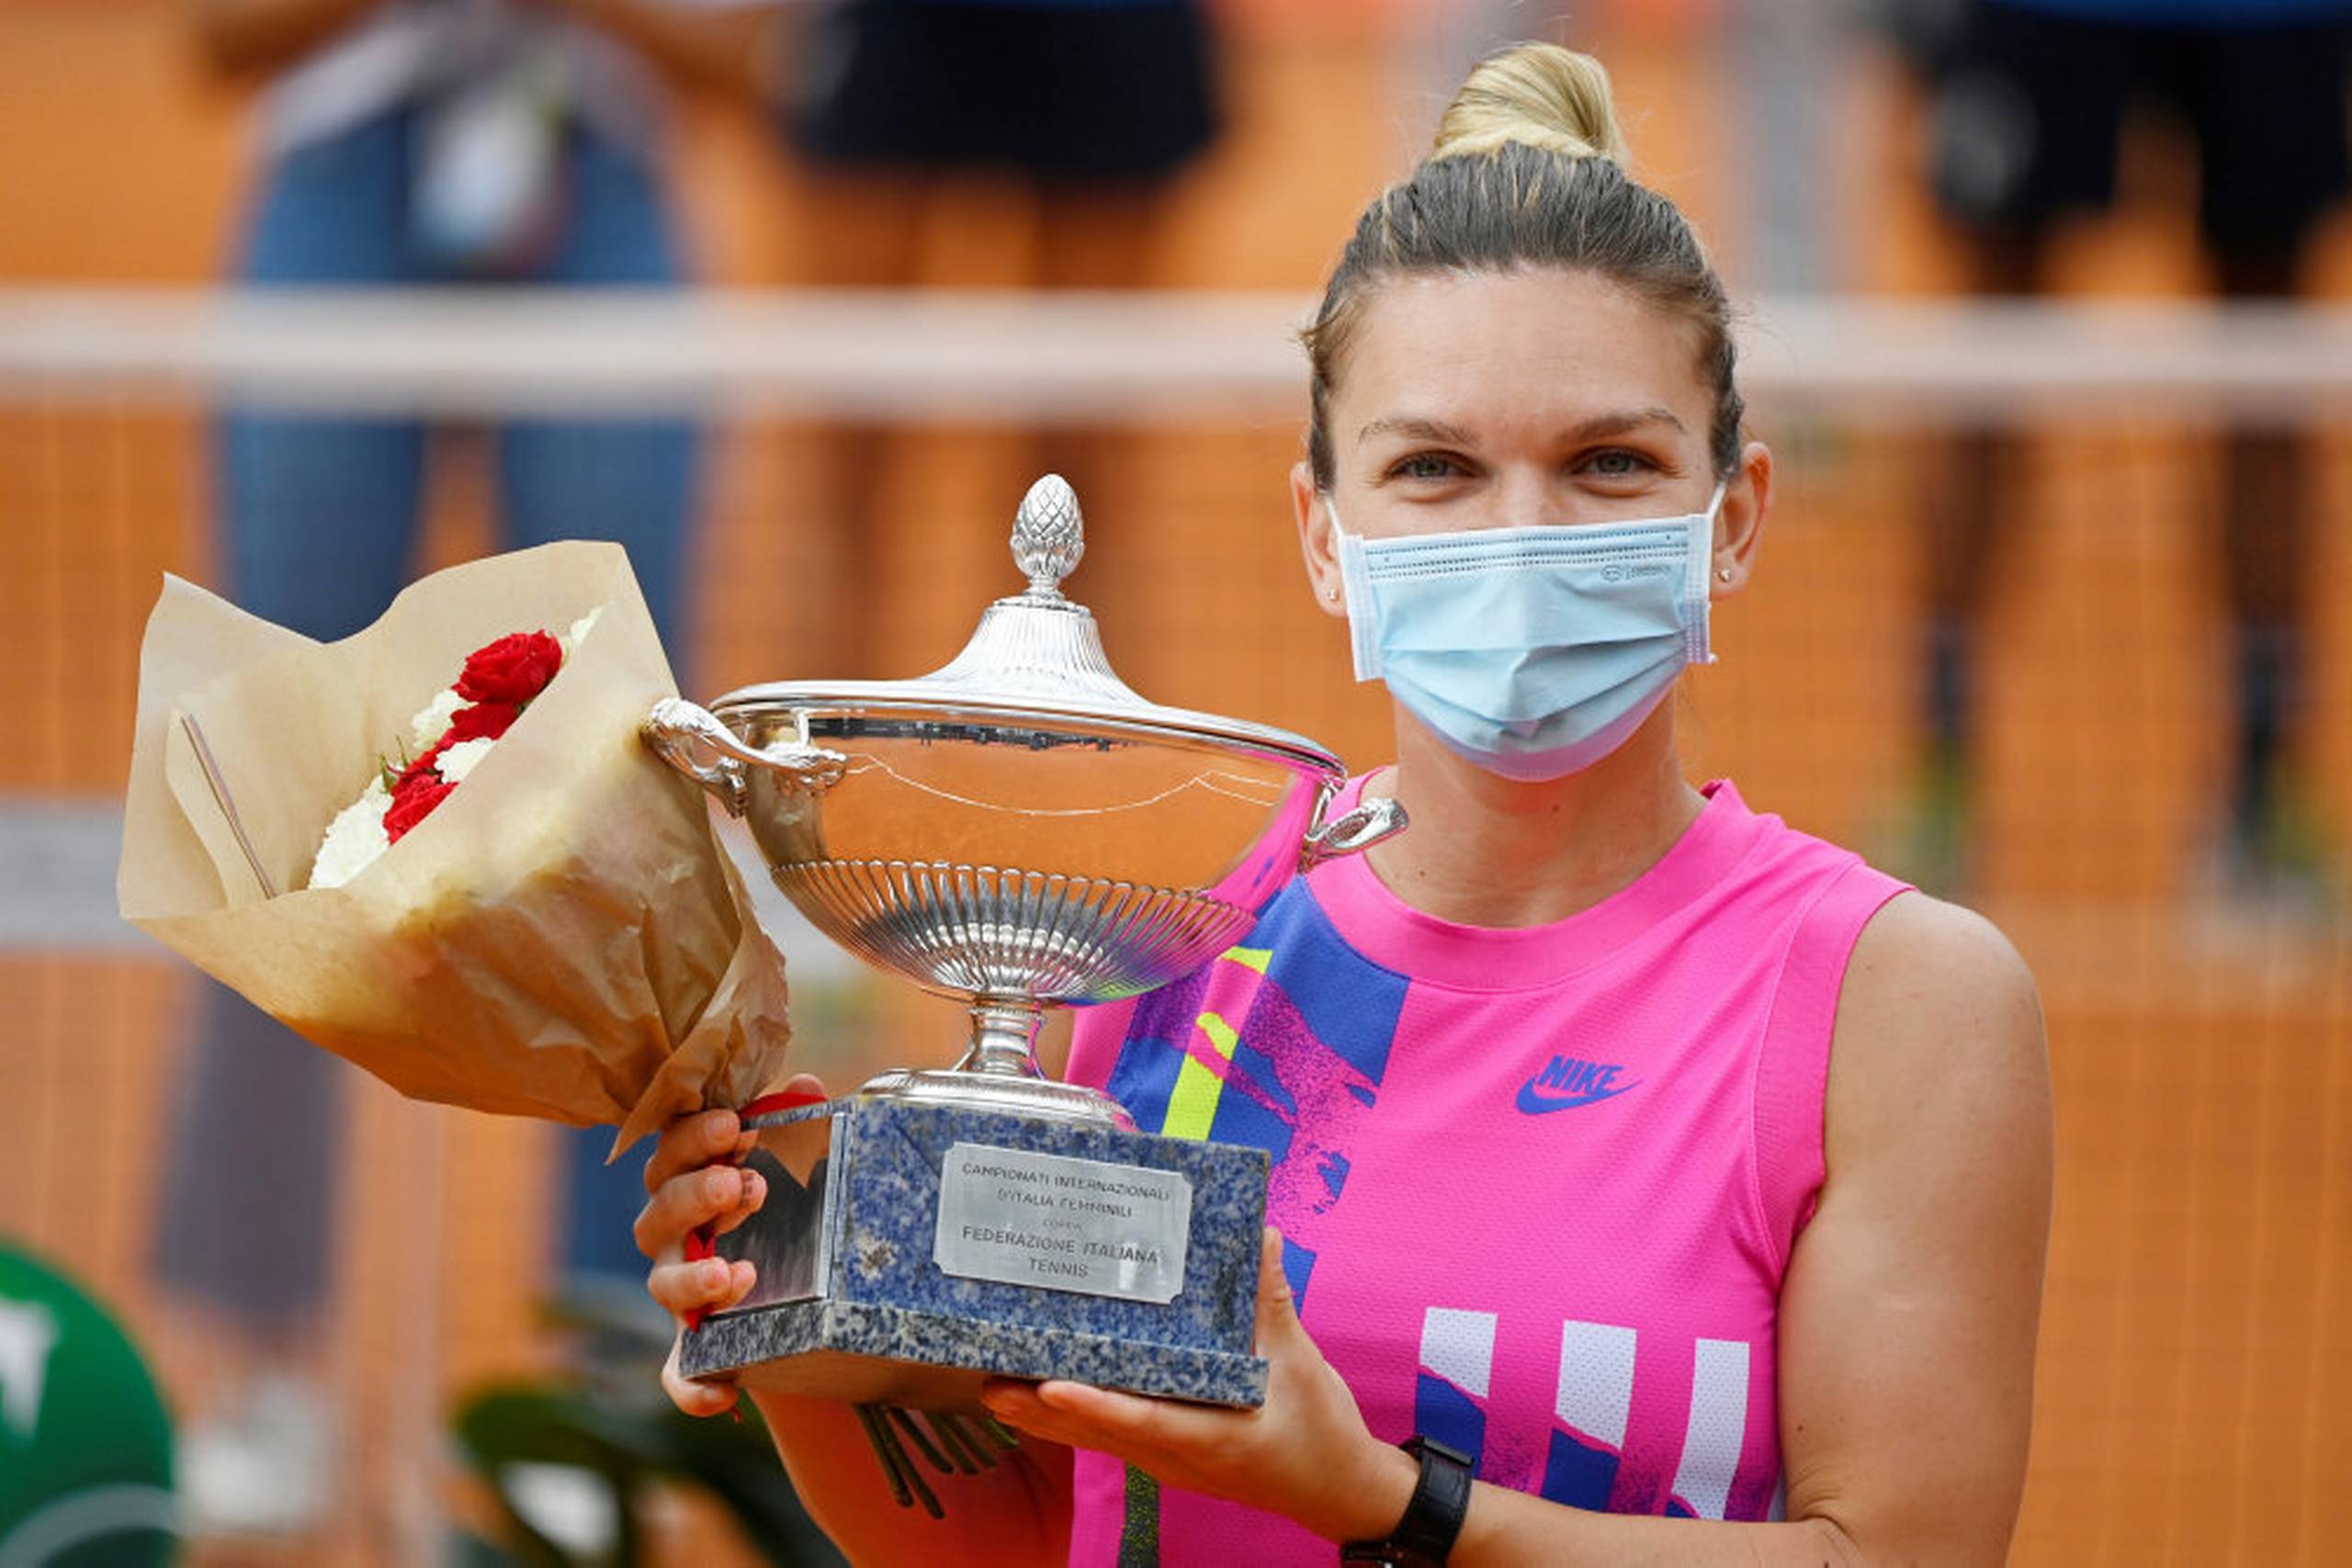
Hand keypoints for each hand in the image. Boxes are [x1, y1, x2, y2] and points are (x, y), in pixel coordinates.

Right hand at [637, 1073, 823, 1415]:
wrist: (800, 1296)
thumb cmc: (783, 1210)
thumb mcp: (792, 1166)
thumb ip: (792, 1126)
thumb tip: (804, 1085)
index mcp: (688, 1182)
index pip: (672, 1152)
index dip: (695, 1137)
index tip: (734, 1125)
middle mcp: (672, 1238)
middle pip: (661, 1212)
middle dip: (698, 1196)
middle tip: (743, 1186)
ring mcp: (679, 1296)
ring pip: (663, 1288)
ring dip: (695, 1279)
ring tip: (737, 1274)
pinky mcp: (693, 1352)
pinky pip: (679, 1375)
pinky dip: (692, 1387)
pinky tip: (721, 1394)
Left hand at [975, 1228, 1416, 1543]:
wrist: (1338, 1491)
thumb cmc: (1320, 1434)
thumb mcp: (1301, 1364)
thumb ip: (1272, 1300)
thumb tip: (1259, 1235)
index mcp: (1211, 1436)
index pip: (1140, 1419)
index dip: (1092, 1404)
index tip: (1048, 1385)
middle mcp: (1177, 1454)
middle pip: (1097, 1430)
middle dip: (1040, 1406)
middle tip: (988, 1377)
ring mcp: (1169, 1458)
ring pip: (1095, 1436)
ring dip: (1045, 1414)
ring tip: (994, 1385)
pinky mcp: (1169, 1453)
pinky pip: (1112, 1433)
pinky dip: (1075, 1414)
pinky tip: (1044, 1392)